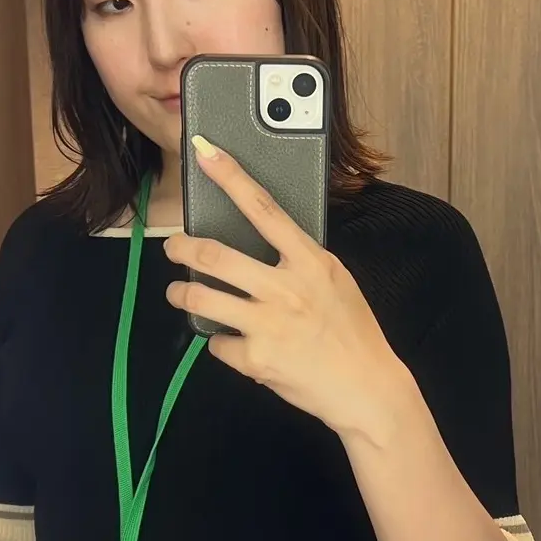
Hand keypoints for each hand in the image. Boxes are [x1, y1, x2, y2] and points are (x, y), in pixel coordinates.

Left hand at [163, 137, 412, 438]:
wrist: (367, 388)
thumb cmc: (353, 332)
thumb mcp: (335, 281)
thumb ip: (300, 261)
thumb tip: (263, 245)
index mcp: (310, 261)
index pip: (263, 208)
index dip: (230, 176)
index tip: (205, 152)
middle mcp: (285, 289)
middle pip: (214, 256)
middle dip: (181, 249)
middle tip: (173, 248)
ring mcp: (268, 325)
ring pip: (200, 300)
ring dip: (181, 295)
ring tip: (180, 294)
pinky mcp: (256, 359)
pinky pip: (217, 344)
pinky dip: (220, 343)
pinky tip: (235, 344)